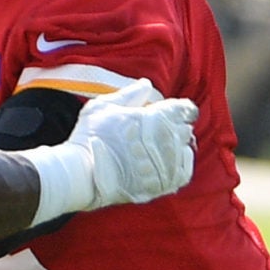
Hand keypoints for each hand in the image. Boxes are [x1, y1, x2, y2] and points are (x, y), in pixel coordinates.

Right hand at [71, 79, 198, 205]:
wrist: (84, 174)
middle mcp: (169, 140)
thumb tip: (147, 85)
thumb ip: (131, 94)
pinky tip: (167, 162)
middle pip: (185, 129)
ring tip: (157, 147)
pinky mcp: (165, 184)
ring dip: (175, 146)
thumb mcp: (106, 105)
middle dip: (174, 126)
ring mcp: (169, 164)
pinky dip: (179, 165)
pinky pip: (184, 173)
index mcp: (160, 117)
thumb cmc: (91, 136)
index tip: (168, 111)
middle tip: (156, 129)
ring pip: (185, 150)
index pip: (186, 109)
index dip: (179, 109)